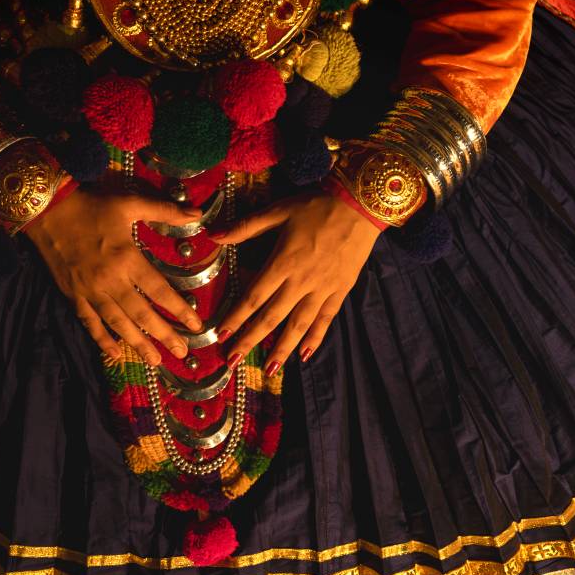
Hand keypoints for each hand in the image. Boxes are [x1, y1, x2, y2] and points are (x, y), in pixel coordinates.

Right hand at [23, 190, 204, 364]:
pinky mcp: (74, 296)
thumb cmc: (92, 207)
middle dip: (164, 335)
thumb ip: (164, 210)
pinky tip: (114, 354)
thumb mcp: (129, 203)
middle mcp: (110, 280)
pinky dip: (102, 339)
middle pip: (142, 314)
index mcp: (127, 258)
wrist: (48, 212)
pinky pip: (90, 322)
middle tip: (182, 352)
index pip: (159, 290)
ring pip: (118, 324)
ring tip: (155, 360)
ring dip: (137, 344)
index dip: (179, 309)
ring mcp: (90, 291)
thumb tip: (197, 213)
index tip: (196, 325)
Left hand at [212, 191, 381, 372]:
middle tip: (234, 360)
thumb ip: (246, 227)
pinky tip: (305, 355)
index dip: (236, 317)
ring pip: (298, 325)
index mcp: (282, 262)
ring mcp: (322, 289)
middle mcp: (301, 281)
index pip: (254, 296)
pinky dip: (315, 338)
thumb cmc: (316, 205)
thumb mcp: (278, 210)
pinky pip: (325, 319)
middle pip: (271, 317)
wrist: (360, 204)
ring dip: (282, 348)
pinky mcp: (339, 291)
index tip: (222, 335)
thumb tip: (213, 235)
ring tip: (269, 370)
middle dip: (251, 340)